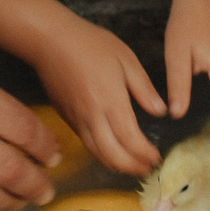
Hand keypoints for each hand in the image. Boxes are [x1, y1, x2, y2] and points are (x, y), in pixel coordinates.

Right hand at [31, 11, 165, 175]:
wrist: (50, 41)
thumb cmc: (89, 44)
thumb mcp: (126, 59)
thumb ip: (143, 88)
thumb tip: (160, 111)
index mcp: (110, 100)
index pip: (130, 139)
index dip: (144, 154)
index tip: (157, 157)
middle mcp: (92, 115)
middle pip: (112, 155)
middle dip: (132, 167)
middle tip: (147, 169)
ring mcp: (77, 119)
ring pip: (96, 153)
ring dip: (116, 165)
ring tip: (132, 167)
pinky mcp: (66, 117)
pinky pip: (85, 142)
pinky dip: (101, 153)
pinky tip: (111, 151)